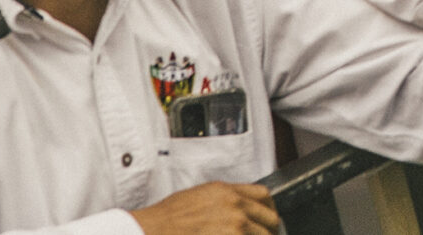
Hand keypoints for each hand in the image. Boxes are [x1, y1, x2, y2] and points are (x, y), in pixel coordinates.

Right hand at [132, 181, 283, 234]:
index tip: (268, 220)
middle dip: (268, 231)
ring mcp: (234, 226)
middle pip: (270, 219)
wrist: (151, 231)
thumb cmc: (167, 219)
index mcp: (227, 192)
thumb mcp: (199, 197)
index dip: (269, 210)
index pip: (264, 196)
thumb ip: (224, 200)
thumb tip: (241, 211)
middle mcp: (235, 206)